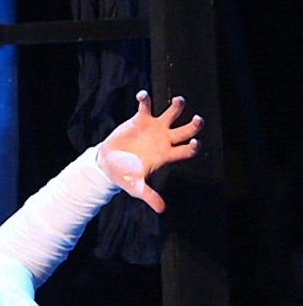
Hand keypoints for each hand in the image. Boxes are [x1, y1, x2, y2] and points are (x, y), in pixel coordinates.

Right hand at [95, 91, 202, 212]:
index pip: (186, 150)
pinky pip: (145, 106)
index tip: (196, 142)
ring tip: (179, 100)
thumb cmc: (124, 176)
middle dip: (194, 126)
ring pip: (171, 114)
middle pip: (185, 131)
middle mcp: (164, 140)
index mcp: (166, 155)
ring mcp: (153, 129)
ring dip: (177, 107)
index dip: (193, 146)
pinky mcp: (140, 120)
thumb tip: (161, 209)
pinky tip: (142, 96)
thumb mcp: (136, 187)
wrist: (107, 164)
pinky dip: (145, 100)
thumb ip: (149, 195)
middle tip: (198, 119)